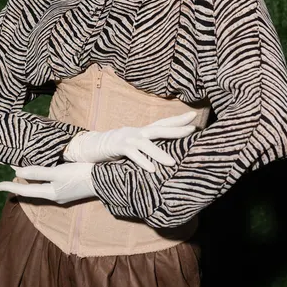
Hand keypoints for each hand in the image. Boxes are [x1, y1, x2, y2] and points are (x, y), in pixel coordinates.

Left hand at [0, 162, 95, 203]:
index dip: (9, 186)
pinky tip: (41, 172)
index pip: (24, 189)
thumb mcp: (57, 172)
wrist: (103, 180)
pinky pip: (49, 184)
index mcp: (49, 193)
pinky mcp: (69, 187)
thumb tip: (18, 171)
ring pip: (40, 187)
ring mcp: (62, 193)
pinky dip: (40, 178)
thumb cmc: (79, 175)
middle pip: (31, 189)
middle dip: (18, 183)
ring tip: (20, 172)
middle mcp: (54, 196)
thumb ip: (38, 172)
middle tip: (6, 176)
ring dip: (29, 180)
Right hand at [63, 110, 197, 171]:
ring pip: (146, 144)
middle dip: (176, 128)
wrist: (93, 146)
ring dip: (160, 153)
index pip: (163, 123)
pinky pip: (132, 154)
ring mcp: (128, 138)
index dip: (178, 120)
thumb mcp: (135, 146)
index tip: (194, 117)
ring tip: (172, 163)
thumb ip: (148, 147)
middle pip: (159, 128)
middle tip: (192, 128)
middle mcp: (138, 132)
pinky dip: (142, 161)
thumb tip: (168, 154)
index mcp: (143, 131)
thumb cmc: (117, 148)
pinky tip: (151, 169)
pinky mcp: (118, 147)